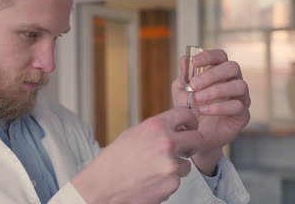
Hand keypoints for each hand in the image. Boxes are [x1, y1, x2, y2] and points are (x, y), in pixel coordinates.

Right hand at [71, 108, 202, 203]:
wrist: (103, 186)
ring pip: (186, 164)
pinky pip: (177, 180)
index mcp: (155, 126)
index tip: (190, 126)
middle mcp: (166, 143)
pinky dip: (167, 181)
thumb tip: (174, 128)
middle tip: (184, 149)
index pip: (186, 114)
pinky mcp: (172, 184)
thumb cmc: (113, 161)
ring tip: (153, 169)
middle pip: (197, 138)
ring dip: (176, 166)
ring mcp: (171, 165)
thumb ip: (156, 129)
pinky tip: (150, 179)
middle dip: (192, 144)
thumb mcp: (132, 134)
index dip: (190, 121)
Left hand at [172, 49, 250, 174]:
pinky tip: (204, 111)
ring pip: (238, 86)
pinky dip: (219, 107)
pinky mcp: (243, 115)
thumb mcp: (180, 93)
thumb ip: (183, 77)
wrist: (194, 136)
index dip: (209, 56)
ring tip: (197, 100)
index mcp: (218, 72)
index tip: (194, 62)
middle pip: (232, 67)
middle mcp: (233, 81)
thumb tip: (184, 59)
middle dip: (212, 75)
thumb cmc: (189, 109)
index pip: (220, 56)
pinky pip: (238, 106)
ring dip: (215, 91)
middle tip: (194, 86)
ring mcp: (241, 97)